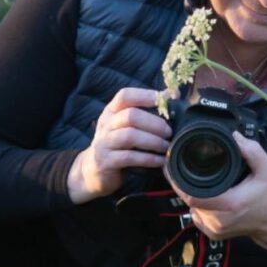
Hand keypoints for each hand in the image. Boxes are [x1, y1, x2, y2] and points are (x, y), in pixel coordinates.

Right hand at [68, 88, 171, 203]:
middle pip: (130, 116)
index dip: (146, 95)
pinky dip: (148, 159)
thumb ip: (144, 113)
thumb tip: (173, 96)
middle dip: (154, 123)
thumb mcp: (125, 126)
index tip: (167, 99)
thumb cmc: (117, 145)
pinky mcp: (106, 162)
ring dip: (153, 141)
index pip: (125, 96)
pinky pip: (129, 157)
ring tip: (166, 147)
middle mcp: (106, 124)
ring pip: (130, 136)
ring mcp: (104, 143)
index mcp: (111, 112)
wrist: (93, 170)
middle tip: (169, 132)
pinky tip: (160, 161)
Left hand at [168, 132, 266, 248]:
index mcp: (230, 204)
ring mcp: (214, 229)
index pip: (192, 195)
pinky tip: (206, 197)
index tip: (172, 167)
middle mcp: (219, 219)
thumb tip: (235, 136)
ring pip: (192, 208)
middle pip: (188, 200)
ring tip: (197, 182)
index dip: (178, 181)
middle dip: (182, 184)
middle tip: (181, 169)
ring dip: (192, 194)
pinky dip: (197, 206)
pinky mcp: (213, 234)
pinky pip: (197, 217)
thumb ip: (253, 151)